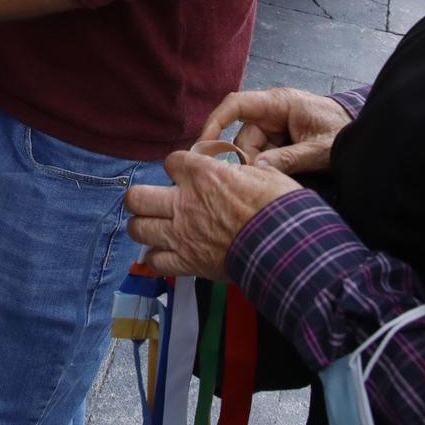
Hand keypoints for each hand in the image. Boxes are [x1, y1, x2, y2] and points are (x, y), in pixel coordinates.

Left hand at [124, 151, 300, 278]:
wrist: (288, 247)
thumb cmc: (281, 208)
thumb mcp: (264, 174)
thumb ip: (240, 169)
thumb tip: (239, 168)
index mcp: (203, 175)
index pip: (171, 162)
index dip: (178, 168)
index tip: (185, 174)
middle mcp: (184, 202)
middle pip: (136, 197)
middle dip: (142, 198)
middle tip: (155, 202)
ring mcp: (182, 234)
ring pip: (137, 228)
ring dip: (144, 227)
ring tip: (155, 227)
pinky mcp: (188, 262)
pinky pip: (155, 261)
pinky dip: (157, 258)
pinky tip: (166, 254)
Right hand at [198, 87, 352, 176]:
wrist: (364, 137)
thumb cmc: (343, 134)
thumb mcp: (318, 150)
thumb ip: (288, 158)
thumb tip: (256, 168)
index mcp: (279, 103)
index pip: (236, 105)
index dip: (215, 122)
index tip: (203, 146)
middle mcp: (272, 111)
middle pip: (243, 135)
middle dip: (247, 159)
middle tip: (257, 181)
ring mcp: (276, 124)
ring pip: (252, 148)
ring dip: (260, 166)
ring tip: (278, 179)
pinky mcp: (280, 137)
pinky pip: (264, 153)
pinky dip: (268, 166)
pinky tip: (280, 177)